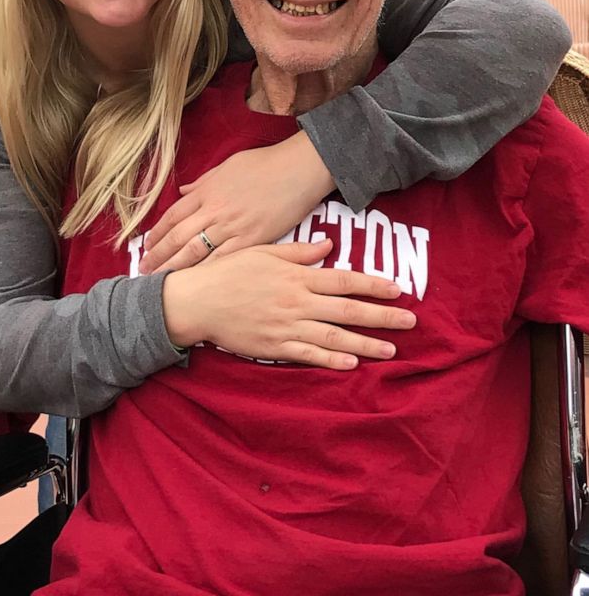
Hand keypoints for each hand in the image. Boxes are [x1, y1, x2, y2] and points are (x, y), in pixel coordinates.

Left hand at [140, 131, 334, 273]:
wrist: (298, 169)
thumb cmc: (266, 164)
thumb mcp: (228, 166)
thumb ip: (203, 182)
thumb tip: (184, 190)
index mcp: (206, 191)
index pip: (173, 216)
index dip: (157, 233)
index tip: (147, 246)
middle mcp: (214, 210)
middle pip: (177, 237)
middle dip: (158, 256)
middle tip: (143, 271)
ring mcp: (232, 226)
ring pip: (195, 252)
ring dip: (175, 267)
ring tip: (160, 281)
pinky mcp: (252, 240)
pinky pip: (224, 259)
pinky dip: (206, 272)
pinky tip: (196, 283)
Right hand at [161, 241, 416, 369]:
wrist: (197, 300)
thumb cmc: (228, 271)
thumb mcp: (262, 251)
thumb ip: (297, 251)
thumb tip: (327, 246)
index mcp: (296, 276)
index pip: (343, 280)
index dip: (373, 286)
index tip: (398, 290)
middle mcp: (297, 302)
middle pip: (347, 311)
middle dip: (382, 317)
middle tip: (410, 322)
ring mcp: (287, 327)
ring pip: (334, 337)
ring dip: (365, 344)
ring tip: (391, 350)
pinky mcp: (274, 347)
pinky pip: (308, 355)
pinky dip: (331, 360)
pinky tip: (352, 363)